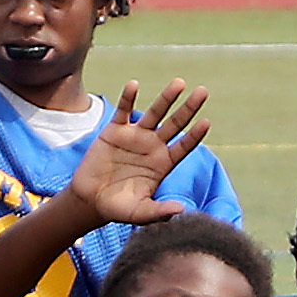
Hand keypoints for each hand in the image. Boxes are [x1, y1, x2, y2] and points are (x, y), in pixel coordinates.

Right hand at [74, 79, 214, 222]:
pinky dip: (128, 98)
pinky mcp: (115, 131)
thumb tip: (181, 211)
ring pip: (154, 113)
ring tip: (179, 83)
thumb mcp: (140, 213)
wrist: (91, 200)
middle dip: (189, 108)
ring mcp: (136, 136)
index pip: (184, 146)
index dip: (195, 135)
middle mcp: (153, 146)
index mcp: (164, 163)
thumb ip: (159, 212)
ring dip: (167, 98)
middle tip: (203, 92)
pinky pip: (124, 111)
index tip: (206, 122)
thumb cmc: (119, 208)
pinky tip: (134, 85)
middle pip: (175, 123)